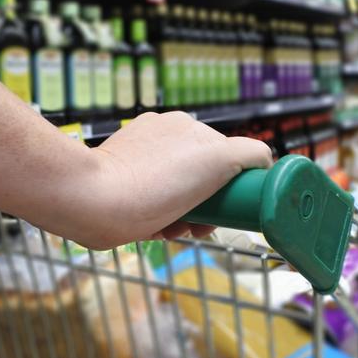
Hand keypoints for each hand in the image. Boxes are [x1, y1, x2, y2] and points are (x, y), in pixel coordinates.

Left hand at [84, 111, 272, 248]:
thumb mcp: (218, 160)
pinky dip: (161, 219)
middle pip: (203, 179)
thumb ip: (249, 153)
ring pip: (181, 194)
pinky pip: (156, 203)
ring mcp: (141, 159)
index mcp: (187, 127)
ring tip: (173, 230)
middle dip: (208, 206)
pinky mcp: (123, 181)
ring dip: (186, 217)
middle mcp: (164, 138)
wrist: (95, 202)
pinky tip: (155, 229)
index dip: (231, 187)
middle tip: (199, 227)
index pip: (226, 157)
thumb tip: (263, 160)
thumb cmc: (155, 184)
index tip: (226, 211)